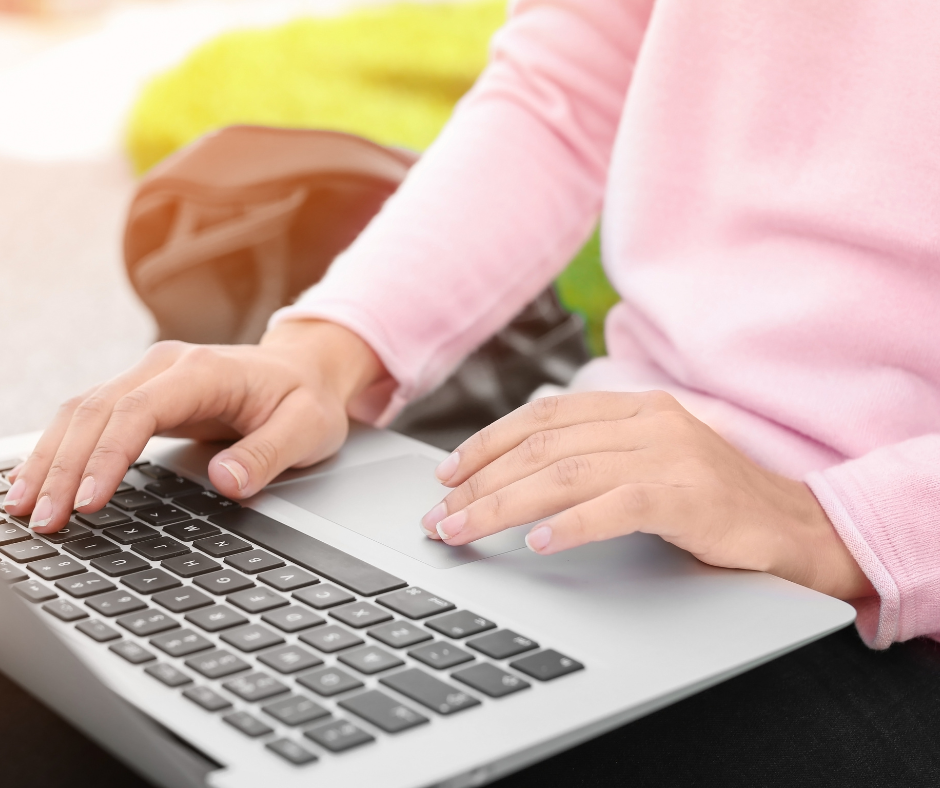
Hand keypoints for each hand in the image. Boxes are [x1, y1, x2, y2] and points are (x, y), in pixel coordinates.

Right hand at [4, 321, 382, 533]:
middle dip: (63, 466)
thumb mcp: (309, 427)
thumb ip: (270, 453)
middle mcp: (166, 367)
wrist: (305, 369)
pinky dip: (62, 448)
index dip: (106, 456)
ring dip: (50, 458)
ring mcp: (150, 379)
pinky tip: (41, 479)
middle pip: (94, 410)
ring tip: (24, 508)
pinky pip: (91, 418)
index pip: (137, 410)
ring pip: (81, 412)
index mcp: (204, 371)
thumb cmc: (307, 397)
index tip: (89, 503)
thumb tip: (228, 482)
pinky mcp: (144, 396)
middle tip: (44, 521)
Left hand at [420, 391, 874, 600]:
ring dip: (504, 504)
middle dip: (481, 481)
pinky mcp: (690, 496)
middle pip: (543, 446)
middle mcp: (648, 422)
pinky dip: (570, 524)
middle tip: (439, 515)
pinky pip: (615, 506)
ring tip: (463, 530)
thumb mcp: (648, 463)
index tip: (448, 473)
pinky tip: (535, 542)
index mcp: (634, 409)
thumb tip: (517, 474)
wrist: (796, 527)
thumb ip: (595, 456)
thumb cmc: (712, 502)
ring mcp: (671, 456)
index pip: (543, 417)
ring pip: (566, 474)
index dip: (488, 442)